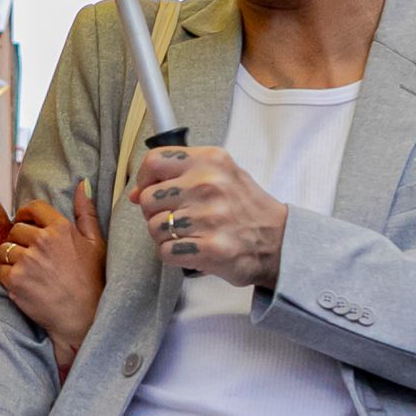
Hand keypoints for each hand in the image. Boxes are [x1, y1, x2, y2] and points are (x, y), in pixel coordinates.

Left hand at [0, 179, 105, 368]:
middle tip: (28, 254)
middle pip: (16, 229)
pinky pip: (0, 269)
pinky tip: (22, 283)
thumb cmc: (91, 280)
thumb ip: (86, 212)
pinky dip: (6, 276)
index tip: (24, 222)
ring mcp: (27, 260)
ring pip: (5, 249)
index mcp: (61, 228)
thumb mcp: (96, 243)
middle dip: (19, 239)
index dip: (25, 214)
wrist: (81, 317)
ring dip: (10, 257)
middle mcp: (42, 241)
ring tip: (25, 269)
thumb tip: (83, 184)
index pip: (33, 208)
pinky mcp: (15, 280)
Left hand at [132, 147, 286, 287]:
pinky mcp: (211, 248)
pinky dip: (174, 255)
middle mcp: (208, 184)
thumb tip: (135, 193)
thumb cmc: (245, 208)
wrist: (280, 241)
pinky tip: (191, 250)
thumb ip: (178, 177)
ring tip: (188, 235)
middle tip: (177, 219)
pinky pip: (166, 251)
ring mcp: (210, 217)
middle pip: (148, 199)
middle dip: (155, 213)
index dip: (145, 180)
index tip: (152, 191)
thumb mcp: (219, 176)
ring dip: (166, 236)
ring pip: (155, 227)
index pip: (153, 161)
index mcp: (210, 160)